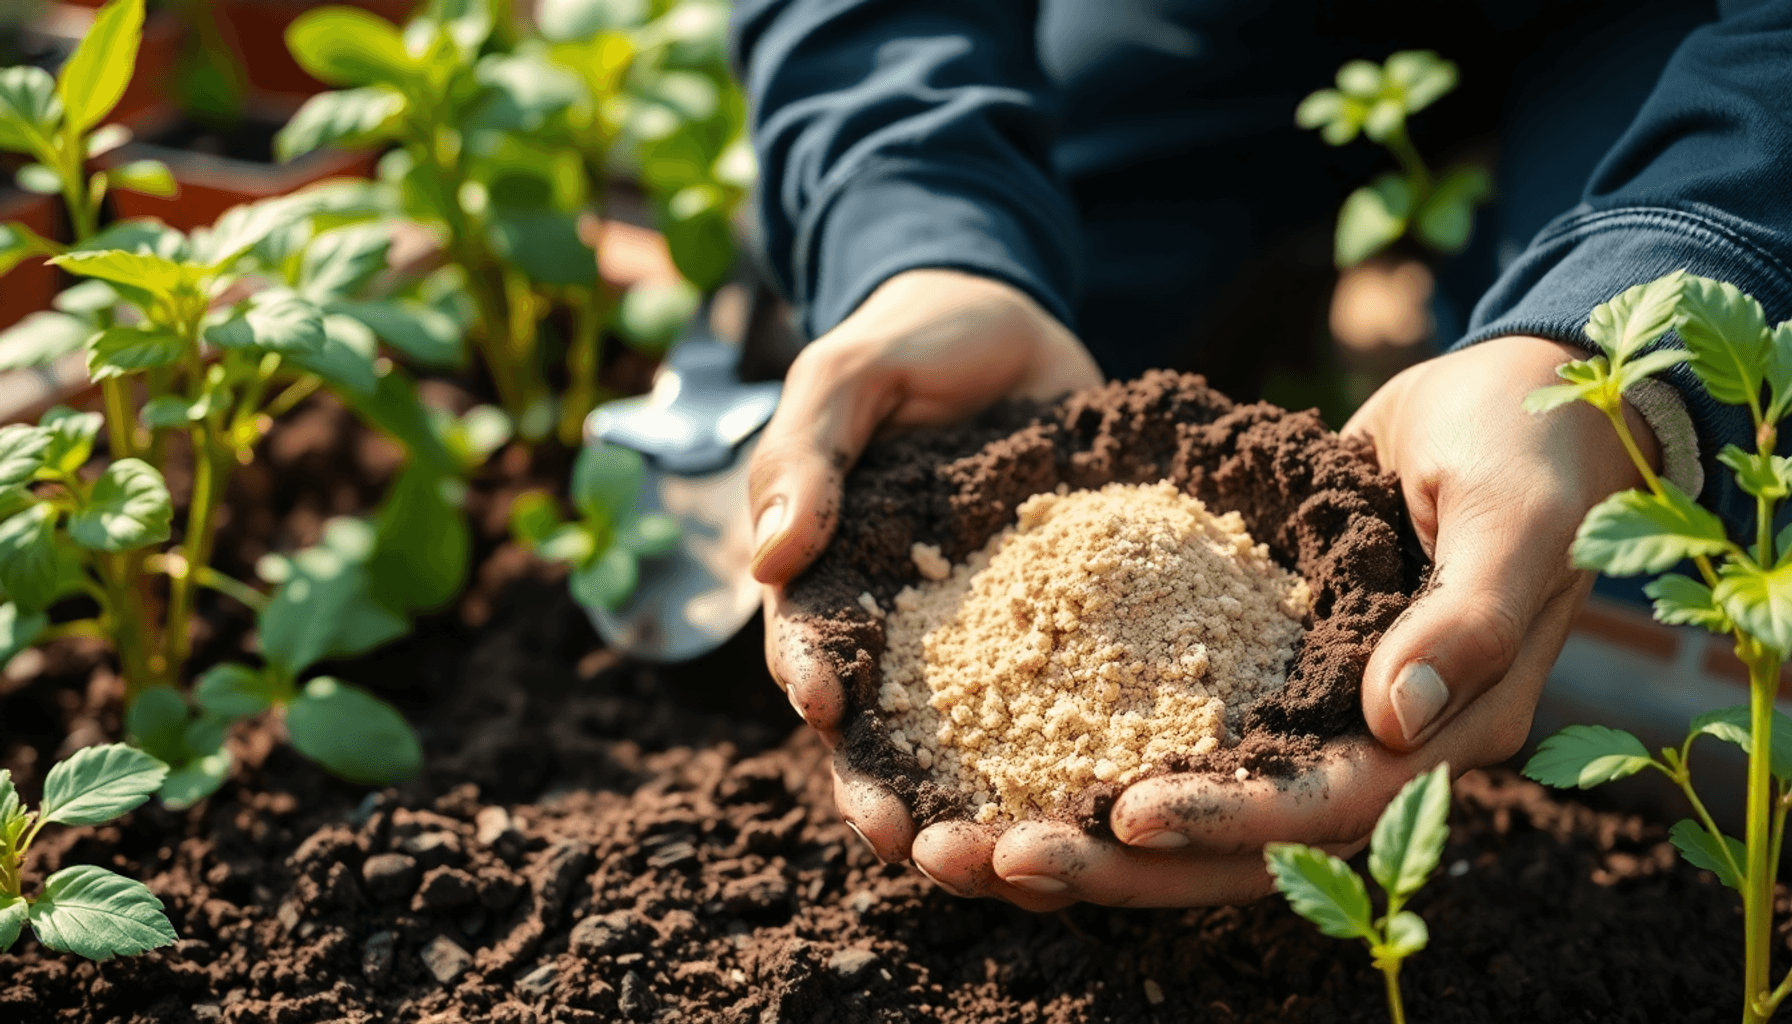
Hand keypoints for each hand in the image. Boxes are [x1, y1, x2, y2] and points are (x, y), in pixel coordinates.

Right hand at [749, 269, 1100, 901]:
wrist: (1011, 323)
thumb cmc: (910, 342)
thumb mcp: (849, 375)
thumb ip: (809, 454)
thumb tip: (770, 554)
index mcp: (832, 575)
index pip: (807, 643)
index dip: (811, 680)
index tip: (827, 711)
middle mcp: (900, 626)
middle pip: (882, 728)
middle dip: (889, 791)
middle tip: (912, 844)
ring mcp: (981, 634)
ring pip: (974, 738)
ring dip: (982, 804)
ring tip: (1011, 859)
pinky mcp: (1062, 627)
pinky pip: (1069, 695)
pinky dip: (1081, 752)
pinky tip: (1112, 797)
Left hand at [1018, 335, 1659, 905]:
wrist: (1509, 400)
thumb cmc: (1530, 447)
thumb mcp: (1512, 516)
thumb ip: (1469, 616)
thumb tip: (1396, 717)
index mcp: (1451, 729)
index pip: (1330, 806)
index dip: (1232, 820)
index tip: (1127, 815)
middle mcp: (1378, 743)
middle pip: (1247, 839)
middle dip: (1128, 861)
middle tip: (1006, 858)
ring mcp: (1320, 710)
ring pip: (1201, 798)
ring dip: (1094, 829)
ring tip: (981, 840)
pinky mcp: (1270, 668)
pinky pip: (1183, 728)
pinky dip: (1101, 748)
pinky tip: (1009, 757)